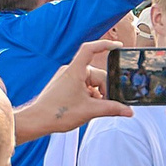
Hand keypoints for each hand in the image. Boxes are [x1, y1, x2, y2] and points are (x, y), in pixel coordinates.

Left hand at [14, 39, 129, 139]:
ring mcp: (67, 78)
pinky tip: (88, 107)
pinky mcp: (65, 86)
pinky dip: (90, 96)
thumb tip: (128, 111)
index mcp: (75, 71)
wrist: (37, 121)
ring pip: (91, 82)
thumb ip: (112, 109)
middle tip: (108, 104)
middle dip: (104, 89)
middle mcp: (71, 72)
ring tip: (94, 108)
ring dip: (97, 94)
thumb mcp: (90, 111)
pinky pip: (83, 87)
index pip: (90, 50)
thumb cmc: (57, 113)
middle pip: (96, 75)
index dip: (105, 45)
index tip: (118, 47)